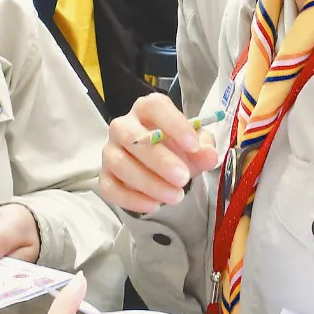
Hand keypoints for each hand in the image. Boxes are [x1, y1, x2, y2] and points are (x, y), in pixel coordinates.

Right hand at [102, 93, 220, 213]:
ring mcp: (110, 151)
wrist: (162, 168)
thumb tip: (208, 155)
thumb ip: (203, 147)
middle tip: (183, 178)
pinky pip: (110, 188)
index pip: (155, 107)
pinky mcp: (104, 176)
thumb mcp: (195, 146)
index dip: (174, 124)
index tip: (193, 146)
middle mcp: (123, 126)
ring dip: (148, 183)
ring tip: (175, 196)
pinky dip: (131, 199)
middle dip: (159, 160)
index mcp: (146, 110)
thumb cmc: (176, 149)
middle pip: (132, 137)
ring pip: (120, 164)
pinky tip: (153, 205)